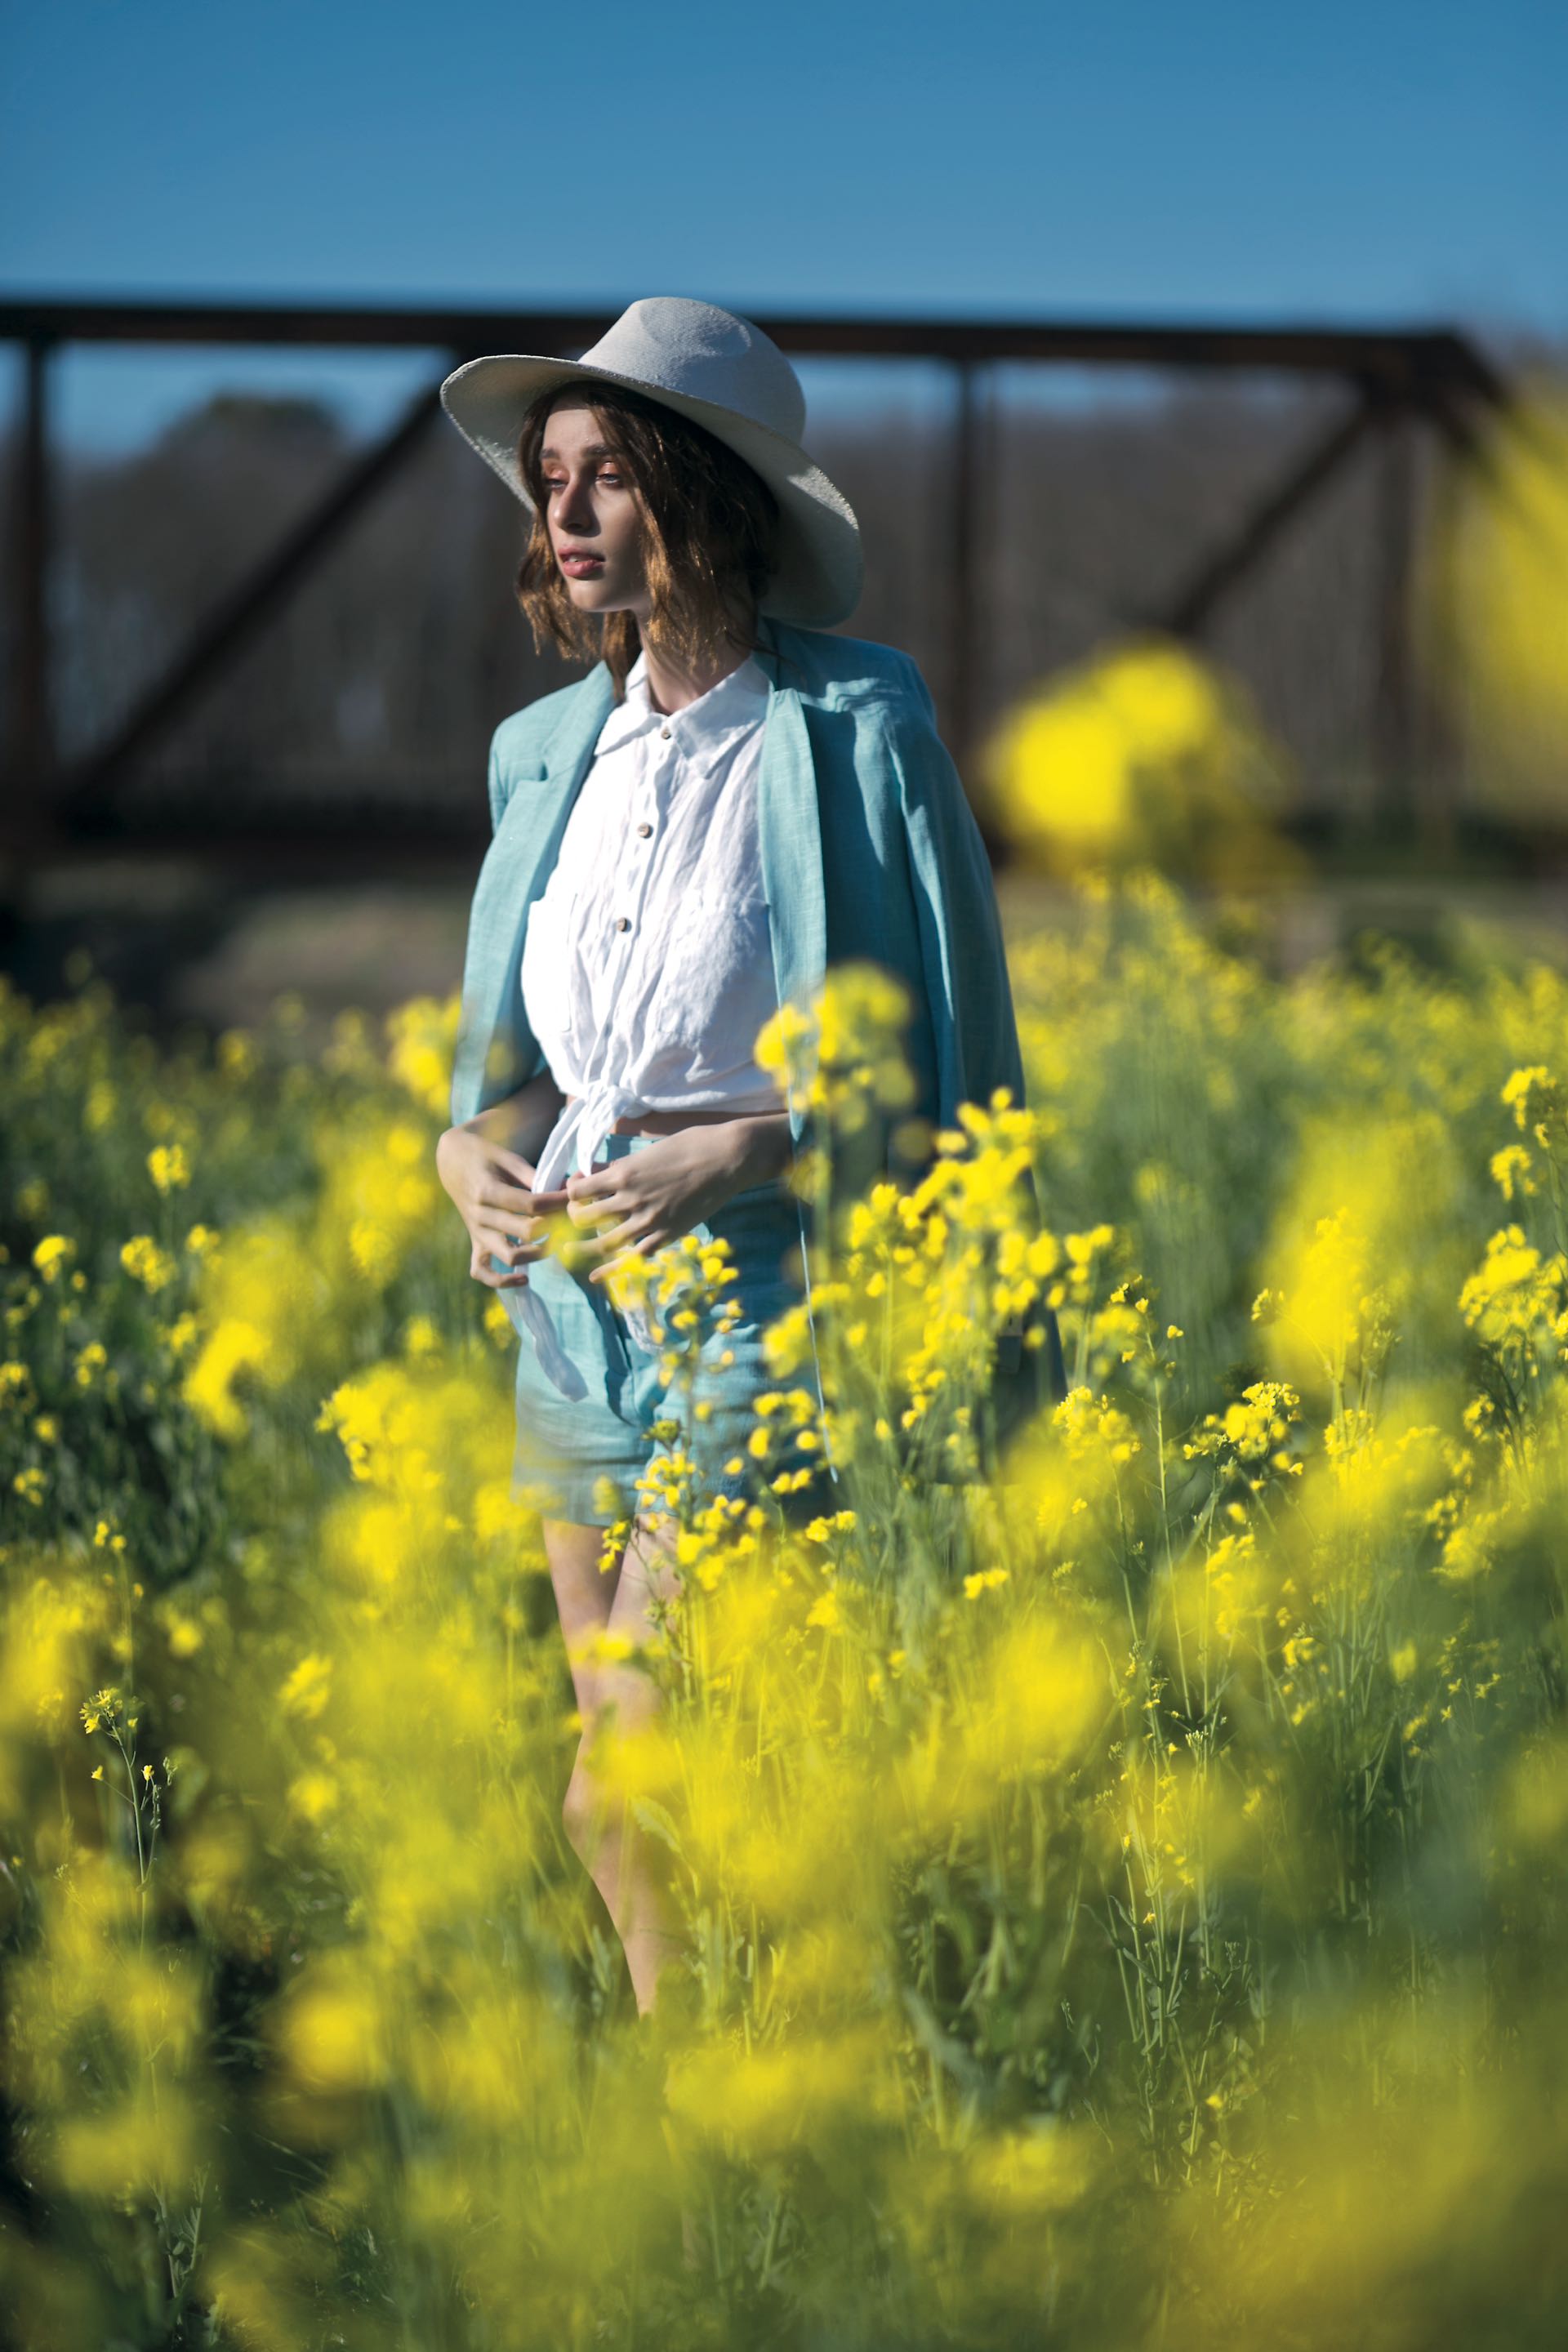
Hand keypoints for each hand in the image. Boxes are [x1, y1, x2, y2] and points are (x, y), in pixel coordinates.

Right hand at [435, 1123, 569, 1289]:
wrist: (453, 1161)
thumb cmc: (486, 1156)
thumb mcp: (508, 1158)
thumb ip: (536, 1176)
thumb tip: (570, 1188)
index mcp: (488, 1190)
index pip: (531, 1205)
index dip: (558, 1204)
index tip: (575, 1198)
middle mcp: (480, 1215)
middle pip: (525, 1232)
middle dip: (555, 1227)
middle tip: (571, 1220)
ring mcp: (476, 1232)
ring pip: (508, 1256)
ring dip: (537, 1254)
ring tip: (555, 1243)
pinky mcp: (475, 1242)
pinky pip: (481, 1271)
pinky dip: (501, 1281)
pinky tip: (524, 1279)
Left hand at [563, 1121, 776, 1286]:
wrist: (727, 1158)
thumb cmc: (691, 1145)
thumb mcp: (649, 1150)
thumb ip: (624, 1165)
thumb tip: (603, 1172)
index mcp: (623, 1173)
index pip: (578, 1190)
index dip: (572, 1191)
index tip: (579, 1189)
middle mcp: (630, 1198)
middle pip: (583, 1217)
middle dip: (573, 1218)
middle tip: (578, 1216)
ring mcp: (649, 1220)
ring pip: (603, 1242)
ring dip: (582, 1248)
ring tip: (569, 1251)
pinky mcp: (667, 1234)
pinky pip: (633, 1259)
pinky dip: (610, 1270)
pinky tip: (595, 1276)